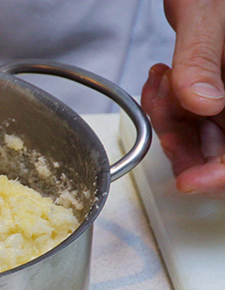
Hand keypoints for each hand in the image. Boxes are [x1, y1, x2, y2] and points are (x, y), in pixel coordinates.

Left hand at [141, 0, 224, 196]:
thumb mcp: (207, 14)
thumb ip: (202, 59)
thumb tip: (203, 102)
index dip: (221, 173)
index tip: (189, 181)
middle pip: (221, 147)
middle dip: (181, 136)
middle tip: (162, 109)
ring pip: (201, 133)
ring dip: (170, 117)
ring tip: (162, 80)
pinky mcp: (217, 91)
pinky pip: (193, 115)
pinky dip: (169, 105)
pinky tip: (162, 79)